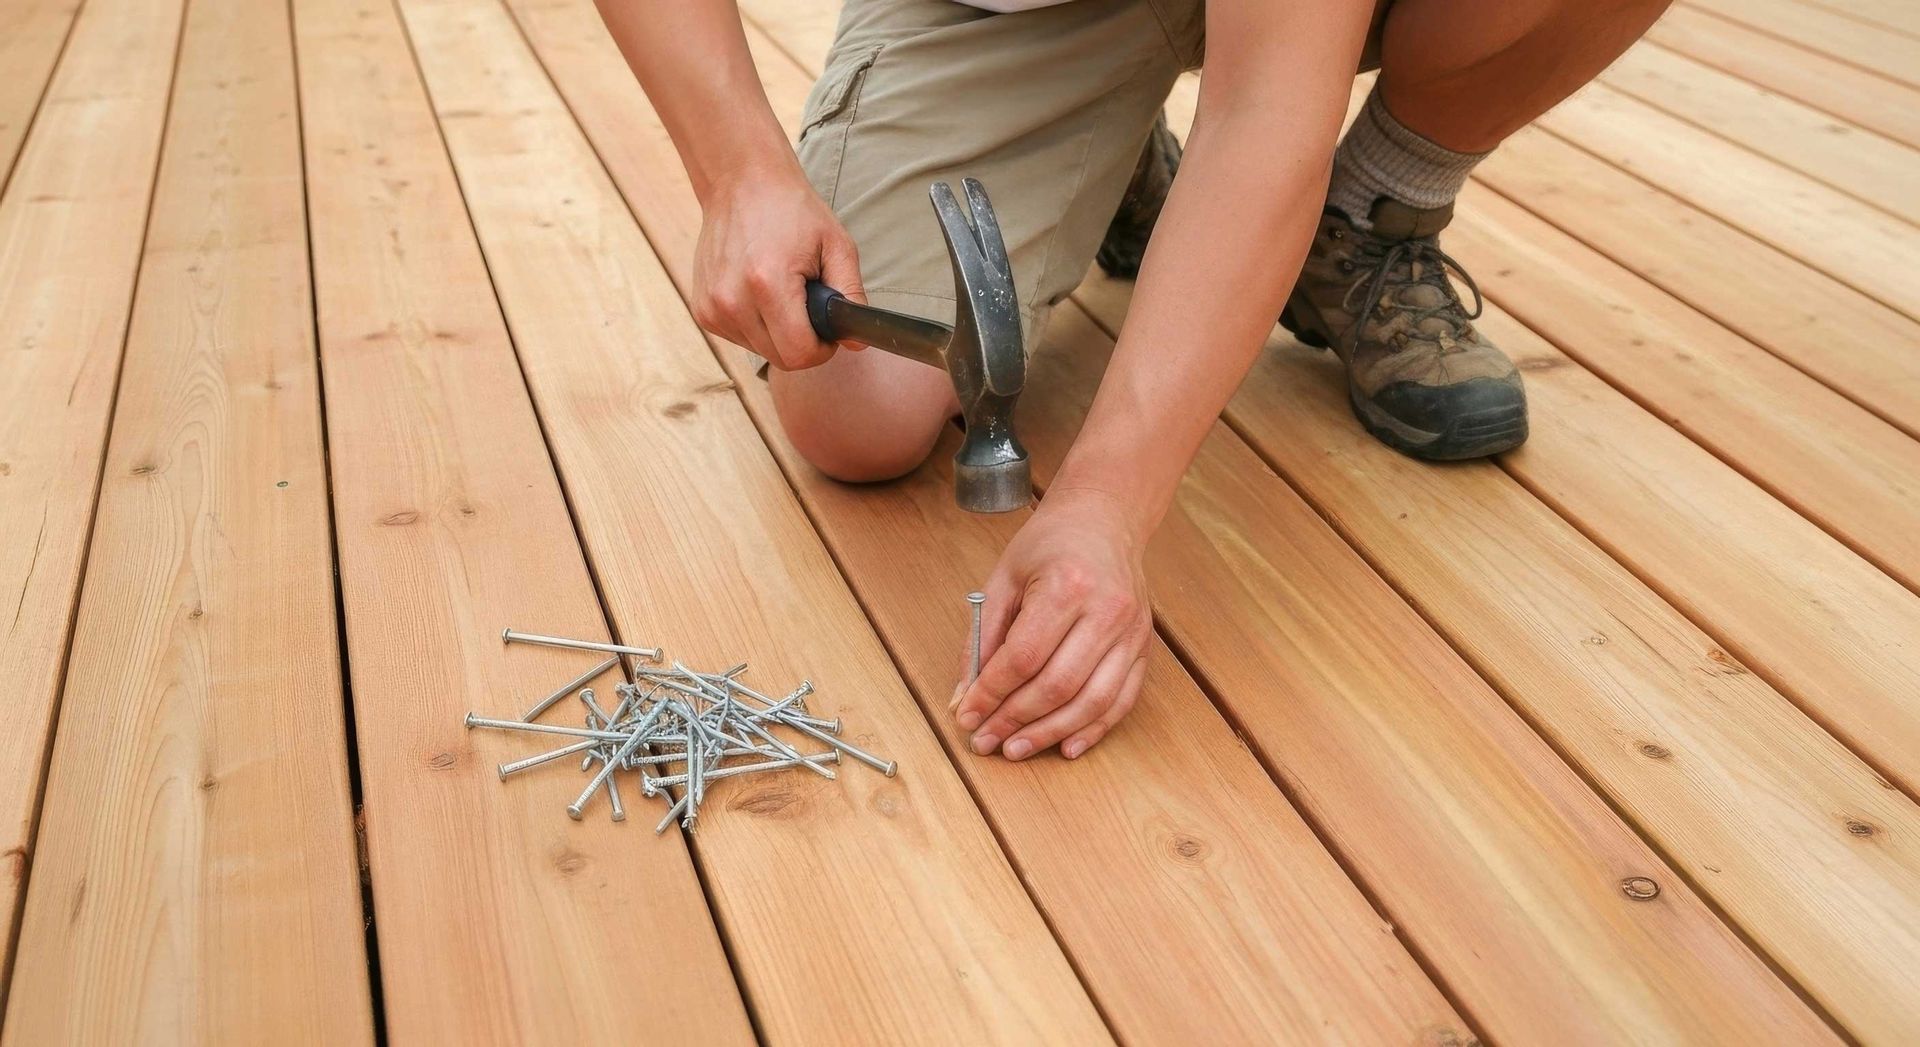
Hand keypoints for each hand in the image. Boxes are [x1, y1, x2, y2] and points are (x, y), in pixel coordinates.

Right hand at [692, 164, 864, 370]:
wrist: (741, 182)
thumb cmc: (792, 210)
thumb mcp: (837, 244)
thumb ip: (850, 294)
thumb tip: (857, 341)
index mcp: (767, 283)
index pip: (799, 354)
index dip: (822, 349)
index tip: (826, 330)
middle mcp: (732, 300)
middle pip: (780, 359)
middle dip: (802, 342)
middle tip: (808, 307)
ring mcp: (712, 307)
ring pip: (760, 351)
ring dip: (778, 334)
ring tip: (782, 293)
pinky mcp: (702, 309)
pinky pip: (740, 338)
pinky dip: (756, 326)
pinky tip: (759, 294)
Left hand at [955, 490, 1152, 760]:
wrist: (1105, 519)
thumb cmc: (1050, 544)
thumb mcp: (1003, 579)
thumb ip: (982, 639)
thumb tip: (965, 697)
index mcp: (1067, 586)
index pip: (1023, 657)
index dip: (991, 694)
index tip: (967, 716)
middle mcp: (1106, 611)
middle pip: (1057, 685)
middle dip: (1016, 721)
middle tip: (986, 741)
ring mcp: (1132, 632)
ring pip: (1092, 702)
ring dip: (1050, 733)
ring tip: (1017, 749)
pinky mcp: (1144, 646)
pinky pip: (1121, 700)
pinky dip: (1093, 729)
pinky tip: (1066, 746)